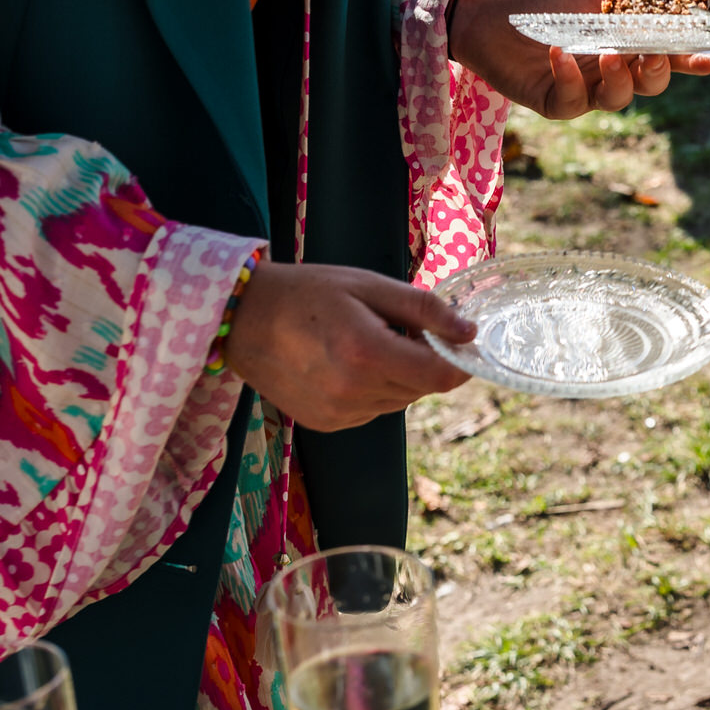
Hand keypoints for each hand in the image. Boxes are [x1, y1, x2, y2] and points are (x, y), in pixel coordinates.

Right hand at [224, 262, 474, 431]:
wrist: (240, 317)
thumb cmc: (306, 293)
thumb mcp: (370, 286)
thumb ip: (424, 310)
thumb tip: (469, 332)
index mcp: (368, 354)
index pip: (441, 376)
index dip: (459, 362)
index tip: (459, 343)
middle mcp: (354, 391)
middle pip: (421, 388)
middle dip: (422, 361)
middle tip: (395, 329)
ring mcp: (339, 413)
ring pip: (399, 400)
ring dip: (397, 376)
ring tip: (364, 343)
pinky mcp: (327, 423)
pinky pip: (373, 409)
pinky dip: (373, 389)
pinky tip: (345, 364)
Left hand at [447, 0, 709, 116]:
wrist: (486, 7)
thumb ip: (626, 8)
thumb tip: (670, 15)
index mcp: (625, 42)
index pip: (668, 55)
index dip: (693, 60)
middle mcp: (610, 70)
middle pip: (650, 83)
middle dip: (658, 71)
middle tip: (653, 54)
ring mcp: (584, 89)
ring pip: (618, 98)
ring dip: (620, 78)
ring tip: (609, 54)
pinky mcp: (554, 102)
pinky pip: (573, 101)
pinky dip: (571, 78)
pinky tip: (560, 54)